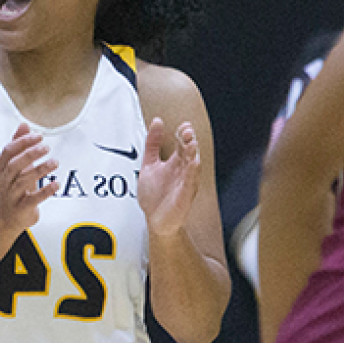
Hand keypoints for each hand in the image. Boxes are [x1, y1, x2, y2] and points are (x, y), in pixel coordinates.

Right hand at [0, 123, 59, 231]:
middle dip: (30, 154)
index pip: (8, 151)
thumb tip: (24, 124)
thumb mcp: (15, 165)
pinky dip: (45, 191)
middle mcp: (5, 181)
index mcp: (2, 168)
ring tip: (55, 162)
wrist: (7, 217)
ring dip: (40, 170)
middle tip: (46, 147)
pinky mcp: (22, 208)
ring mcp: (12, 195)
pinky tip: (56, 183)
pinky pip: (33, 199)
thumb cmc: (14, 187)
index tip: (39, 136)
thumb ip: (19, 145)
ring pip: (22, 181)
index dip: (23, 142)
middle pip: (14, 165)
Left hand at [139, 117, 201, 237]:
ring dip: (192, 154)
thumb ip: (152, 143)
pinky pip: (190, 183)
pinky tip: (194, 164)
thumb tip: (157, 122)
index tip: (183, 125)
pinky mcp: (185, 196)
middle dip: (189, 141)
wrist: (154, 220)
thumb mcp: (149, 164)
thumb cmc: (154, 195)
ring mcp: (185, 183)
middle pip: (188, 153)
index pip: (182, 144)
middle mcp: (183, 171)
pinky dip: (192, 174)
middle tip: (187, 131)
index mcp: (176, 163)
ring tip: (191, 143)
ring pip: (192, 166)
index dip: (183, 134)